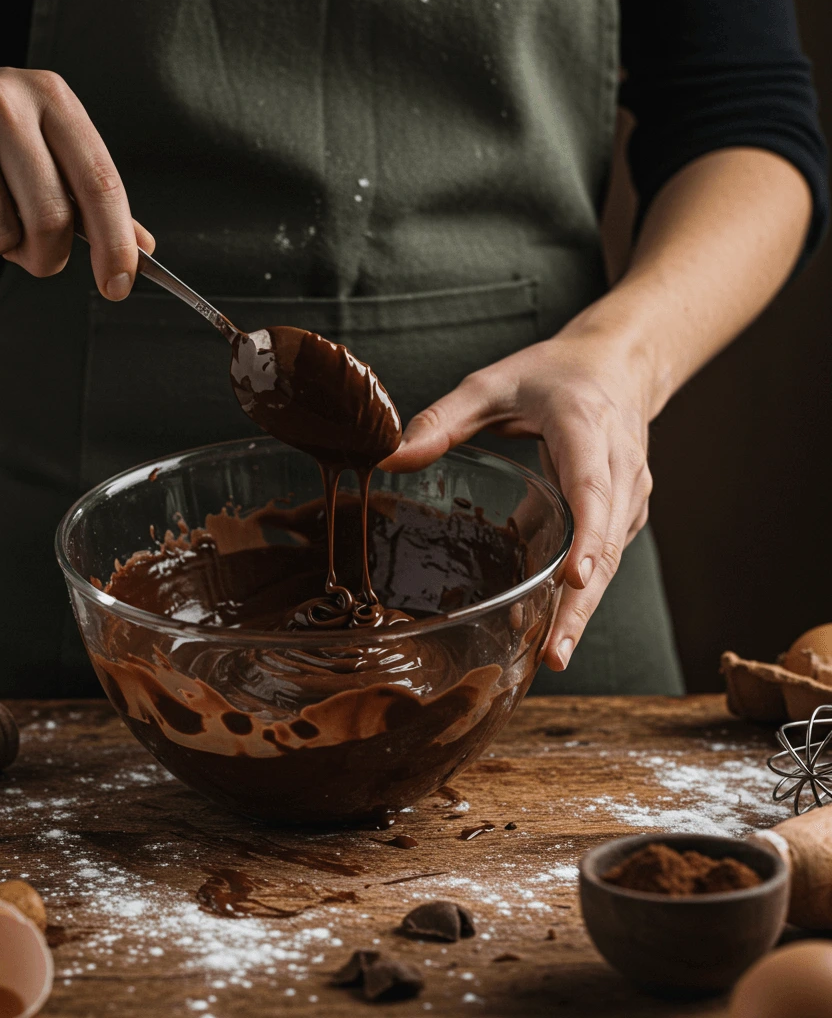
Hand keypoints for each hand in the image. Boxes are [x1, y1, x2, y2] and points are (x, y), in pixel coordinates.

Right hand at [0, 38, 152, 297]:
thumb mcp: (38, 140)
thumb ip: (88, 194)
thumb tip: (142, 247)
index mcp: (52, 99)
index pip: (102, 185)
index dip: (117, 246)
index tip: (119, 287)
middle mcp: (7, 103)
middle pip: (51, 223)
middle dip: (44, 256)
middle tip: (26, 246)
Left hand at [381, 321, 655, 670]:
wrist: (617, 366)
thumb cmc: (552, 376)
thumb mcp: (491, 384)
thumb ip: (442, 419)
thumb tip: (390, 458)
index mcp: (586, 428)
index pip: (592, 486)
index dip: (587, 536)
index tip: (573, 579)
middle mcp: (620, 466)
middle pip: (607, 543)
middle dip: (583, 602)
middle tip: (555, 654)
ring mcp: (629, 494)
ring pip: (611, 560)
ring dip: (581, 609)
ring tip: (549, 654)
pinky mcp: (624, 514)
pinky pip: (604, 558)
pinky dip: (579, 593)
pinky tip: (546, 624)